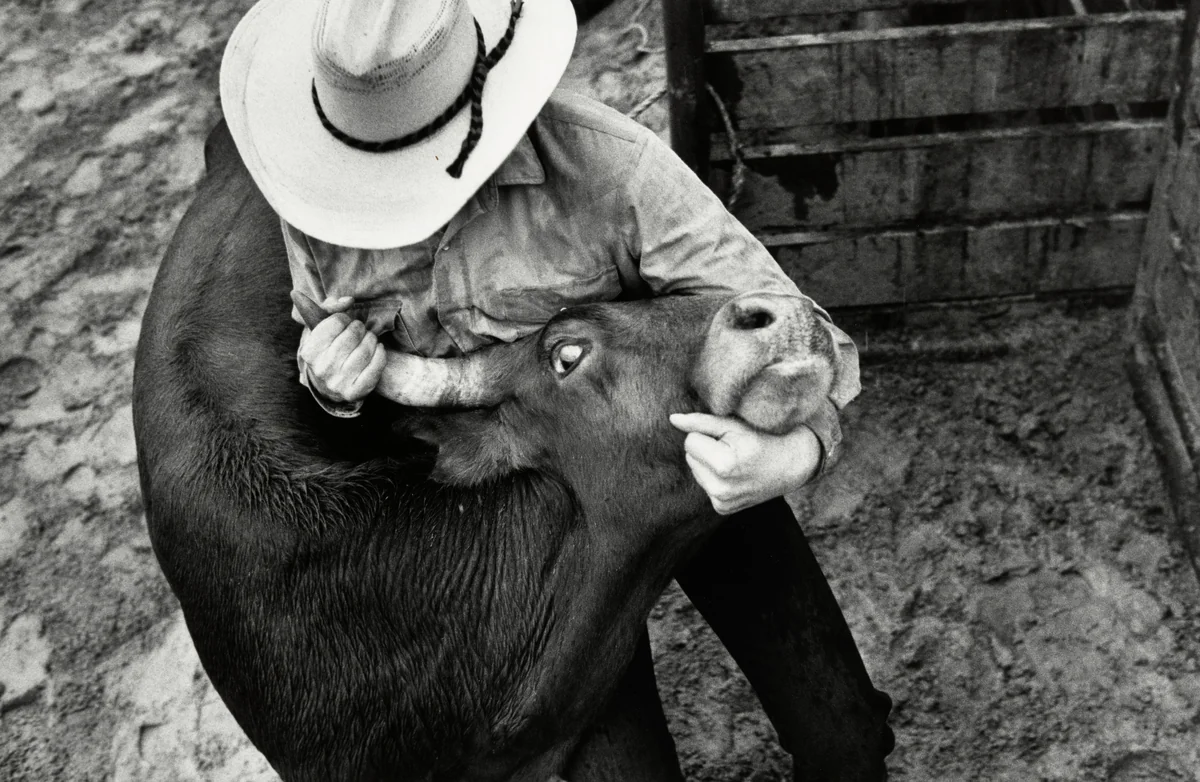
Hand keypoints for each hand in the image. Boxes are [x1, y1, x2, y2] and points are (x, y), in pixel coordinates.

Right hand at [298, 295, 386, 402]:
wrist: (330, 383)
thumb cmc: (328, 348)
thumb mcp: (321, 327)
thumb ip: (330, 307)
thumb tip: (348, 301)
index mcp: (309, 352)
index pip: (334, 323)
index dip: (343, 318)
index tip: (345, 321)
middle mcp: (321, 369)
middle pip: (352, 335)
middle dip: (359, 328)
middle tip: (359, 329)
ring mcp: (338, 383)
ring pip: (365, 350)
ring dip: (371, 339)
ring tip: (368, 338)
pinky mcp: (355, 392)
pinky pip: (376, 367)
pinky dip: (380, 354)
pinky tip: (377, 349)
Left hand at [669, 412, 820, 514]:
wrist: (789, 466)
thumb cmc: (761, 439)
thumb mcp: (733, 425)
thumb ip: (701, 421)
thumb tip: (672, 419)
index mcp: (723, 464)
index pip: (690, 441)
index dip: (707, 434)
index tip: (728, 438)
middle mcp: (721, 488)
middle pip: (689, 457)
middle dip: (705, 449)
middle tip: (732, 449)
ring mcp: (721, 502)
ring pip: (695, 471)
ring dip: (708, 464)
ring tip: (733, 462)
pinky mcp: (722, 508)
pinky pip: (704, 485)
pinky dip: (714, 478)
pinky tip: (734, 476)